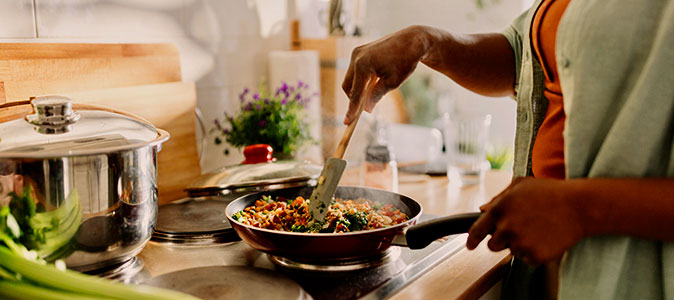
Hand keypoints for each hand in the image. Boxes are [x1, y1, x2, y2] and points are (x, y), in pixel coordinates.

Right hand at [342, 26, 430, 123]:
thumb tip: (366, 110)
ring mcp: (357, 53)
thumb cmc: (405, 61)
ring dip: (358, 89)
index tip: (348, 123)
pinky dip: (361, 79)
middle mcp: (356, 58)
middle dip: (354, 99)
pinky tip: (373, 83)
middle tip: (361, 111)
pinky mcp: (360, 51)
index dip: (352, 110)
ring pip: (351, 78)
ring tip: (372, 94)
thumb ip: (376, 96)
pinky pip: (355, 70)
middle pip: (348, 86)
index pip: (355, 94)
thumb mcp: (392, 83)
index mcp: (363, 66)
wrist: (412, 40)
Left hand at [466, 177, 585, 264]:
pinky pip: (528, 259)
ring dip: (521, 244)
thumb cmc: (551, 192)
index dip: (472, 240)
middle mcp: (506, 228)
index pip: (476, 230)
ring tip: (538, 228)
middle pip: (493, 245)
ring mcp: (520, 243)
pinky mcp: (535, 256)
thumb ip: (498, 198)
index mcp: (499, 209)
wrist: (579, 206)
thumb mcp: (521, 185)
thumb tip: (483, 209)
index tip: (470, 245)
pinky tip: (546, 237)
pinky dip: (535, 252)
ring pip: (512, 252)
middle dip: (502, 239)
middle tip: (520, 229)